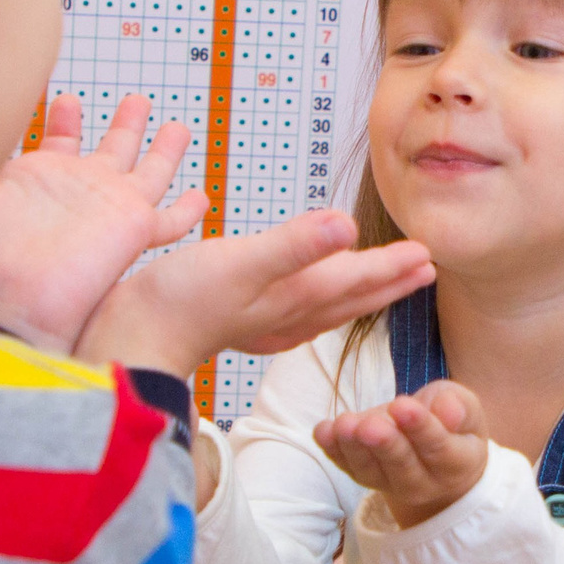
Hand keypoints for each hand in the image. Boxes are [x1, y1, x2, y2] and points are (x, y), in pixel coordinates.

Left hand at [0, 93, 207, 352]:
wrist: (8, 308)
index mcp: (41, 182)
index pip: (58, 143)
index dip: (64, 121)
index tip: (65, 100)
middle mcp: (78, 193)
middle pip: (110, 150)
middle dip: (124, 124)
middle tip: (135, 100)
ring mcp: (108, 209)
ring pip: (148, 171)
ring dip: (162, 148)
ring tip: (173, 125)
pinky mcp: (132, 228)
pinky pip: (170, 218)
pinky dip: (187, 210)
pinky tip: (200, 197)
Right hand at [75, 208, 433, 377]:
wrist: (134, 337)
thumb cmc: (181, 298)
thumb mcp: (240, 261)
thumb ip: (296, 245)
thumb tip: (347, 226)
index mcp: (296, 295)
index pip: (357, 278)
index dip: (393, 264)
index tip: (428, 253)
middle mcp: (290, 315)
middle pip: (352, 297)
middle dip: (390, 282)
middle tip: (427, 270)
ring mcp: (268, 325)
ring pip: (329, 308)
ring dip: (362, 294)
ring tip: (387, 284)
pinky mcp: (244, 325)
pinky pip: (301, 314)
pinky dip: (322, 304)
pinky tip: (313, 303)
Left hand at [314, 379, 488, 528]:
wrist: (434, 450)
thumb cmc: (453, 423)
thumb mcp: (465, 408)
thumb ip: (458, 408)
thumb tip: (448, 412)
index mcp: (456, 463)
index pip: (439, 448)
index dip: (421, 428)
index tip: (403, 406)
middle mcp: (424, 482)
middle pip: (402, 466)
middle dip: (384, 444)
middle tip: (369, 425)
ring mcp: (391, 483)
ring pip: (371, 470)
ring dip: (355, 448)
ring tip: (344, 424)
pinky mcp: (365, 476)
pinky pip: (348, 467)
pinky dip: (333, 450)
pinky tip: (323, 431)